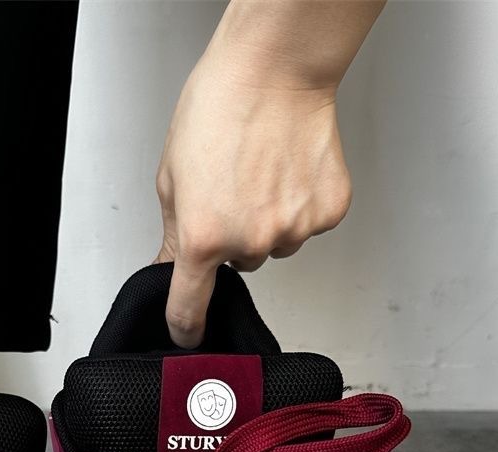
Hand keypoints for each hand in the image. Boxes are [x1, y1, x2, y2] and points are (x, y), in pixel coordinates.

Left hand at [154, 0, 384, 346]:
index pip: (190, 307)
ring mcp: (293, 230)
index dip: (186, 327)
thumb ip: (171, 234)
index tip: (188, 336)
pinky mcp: (328, 213)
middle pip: (241, 265)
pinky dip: (300, 206)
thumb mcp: (172, 178)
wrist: (274, 70)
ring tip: (262, 173)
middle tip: (234, 190)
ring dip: (269, 221)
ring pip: (277, 246)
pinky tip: (289, 172)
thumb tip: (169, 266)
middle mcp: (250, 242)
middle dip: (235, 237)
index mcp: (203, 239)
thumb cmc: (218, 109)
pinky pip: (308, 227)